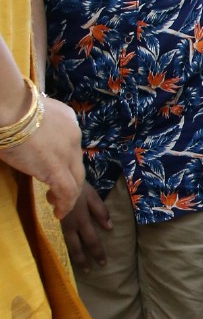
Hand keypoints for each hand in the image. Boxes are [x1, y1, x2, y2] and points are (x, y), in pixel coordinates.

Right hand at [1, 96, 84, 218]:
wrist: (9, 106)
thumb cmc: (9, 108)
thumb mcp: (29, 114)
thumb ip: (33, 126)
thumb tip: (25, 137)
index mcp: (67, 119)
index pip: (71, 145)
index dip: (64, 161)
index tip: (53, 170)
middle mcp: (73, 136)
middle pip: (76, 164)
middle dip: (70, 180)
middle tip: (56, 192)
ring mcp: (67, 152)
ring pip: (76, 180)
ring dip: (68, 196)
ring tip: (57, 205)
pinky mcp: (57, 168)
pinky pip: (67, 190)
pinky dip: (65, 203)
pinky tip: (58, 212)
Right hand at [61, 179, 112, 266]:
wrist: (59, 180)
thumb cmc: (79, 187)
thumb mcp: (93, 196)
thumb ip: (101, 212)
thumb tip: (109, 228)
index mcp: (82, 219)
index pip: (91, 240)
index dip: (97, 252)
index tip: (102, 263)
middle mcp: (70, 224)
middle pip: (77, 246)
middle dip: (83, 259)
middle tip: (89, 271)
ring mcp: (61, 224)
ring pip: (67, 244)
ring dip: (74, 256)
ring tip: (80, 266)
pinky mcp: (56, 223)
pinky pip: (62, 238)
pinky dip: (66, 248)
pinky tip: (70, 253)